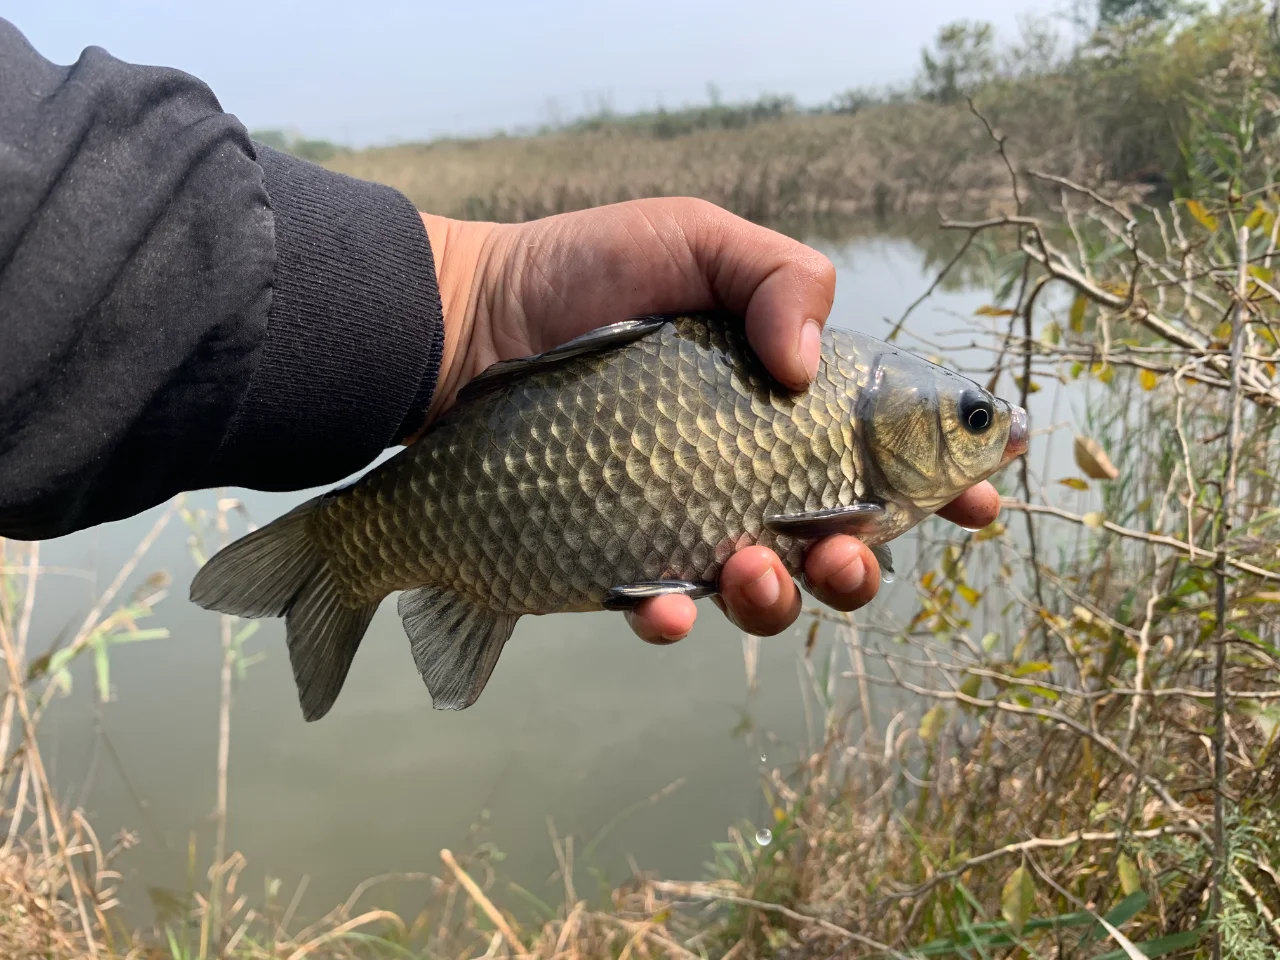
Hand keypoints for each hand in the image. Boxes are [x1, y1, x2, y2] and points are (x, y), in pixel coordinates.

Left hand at [418, 199, 1000, 642]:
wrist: (466, 325)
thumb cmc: (583, 272)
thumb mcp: (694, 239)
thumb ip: (778, 277)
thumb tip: (809, 370)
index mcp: (783, 399)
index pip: (883, 449)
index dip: (945, 480)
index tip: (982, 498)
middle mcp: (745, 467)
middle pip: (837, 540)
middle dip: (861, 565)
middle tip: (846, 552)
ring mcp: (684, 517)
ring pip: (764, 589)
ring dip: (778, 599)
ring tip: (750, 569)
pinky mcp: (618, 554)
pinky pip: (663, 607)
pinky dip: (674, 618)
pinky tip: (665, 606)